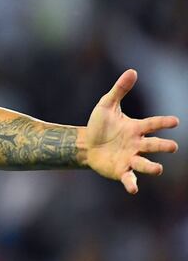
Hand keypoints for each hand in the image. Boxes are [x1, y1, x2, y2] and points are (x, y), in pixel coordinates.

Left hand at [84, 69, 179, 193]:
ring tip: (158, 169)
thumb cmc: (99, 125)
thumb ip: (120, 89)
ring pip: (145, 163)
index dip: (163, 123)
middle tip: (172, 147)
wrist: (85, 144)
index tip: (175, 121)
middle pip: (153, 145)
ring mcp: (130, 159)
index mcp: (136, 128)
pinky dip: (132, 184)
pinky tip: (134, 189)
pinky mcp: (121, 171)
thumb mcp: (107, 105)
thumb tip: (132, 71)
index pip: (153, 124)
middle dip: (163, 146)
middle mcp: (137, 144)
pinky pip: (129, 178)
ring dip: (152, 167)